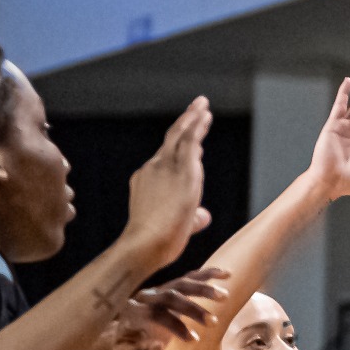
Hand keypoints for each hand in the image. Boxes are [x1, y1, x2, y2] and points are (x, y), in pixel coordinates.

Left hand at [103, 267, 229, 349]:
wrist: (121, 335)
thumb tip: (158, 345)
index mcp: (132, 312)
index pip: (155, 314)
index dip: (175, 326)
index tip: (195, 340)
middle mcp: (145, 297)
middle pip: (170, 295)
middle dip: (192, 308)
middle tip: (213, 322)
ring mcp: (158, 290)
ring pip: (182, 283)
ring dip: (204, 288)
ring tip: (224, 296)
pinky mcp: (169, 287)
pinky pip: (190, 277)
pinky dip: (208, 275)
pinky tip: (226, 274)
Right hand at [121, 98, 212, 268]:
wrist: (145, 244)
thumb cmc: (156, 244)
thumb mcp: (175, 228)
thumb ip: (192, 219)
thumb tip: (204, 217)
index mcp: (145, 180)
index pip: (166, 159)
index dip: (180, 149)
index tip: (194, 141)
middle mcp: (154, 168)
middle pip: (171, 139)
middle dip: (184, 122)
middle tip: (196, 107)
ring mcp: (166, 167)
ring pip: (180, 135)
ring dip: (193, 118)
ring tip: (203, 105)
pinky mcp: (183, 170)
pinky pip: (191, 141)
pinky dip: (198, 126)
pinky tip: (205, 115)